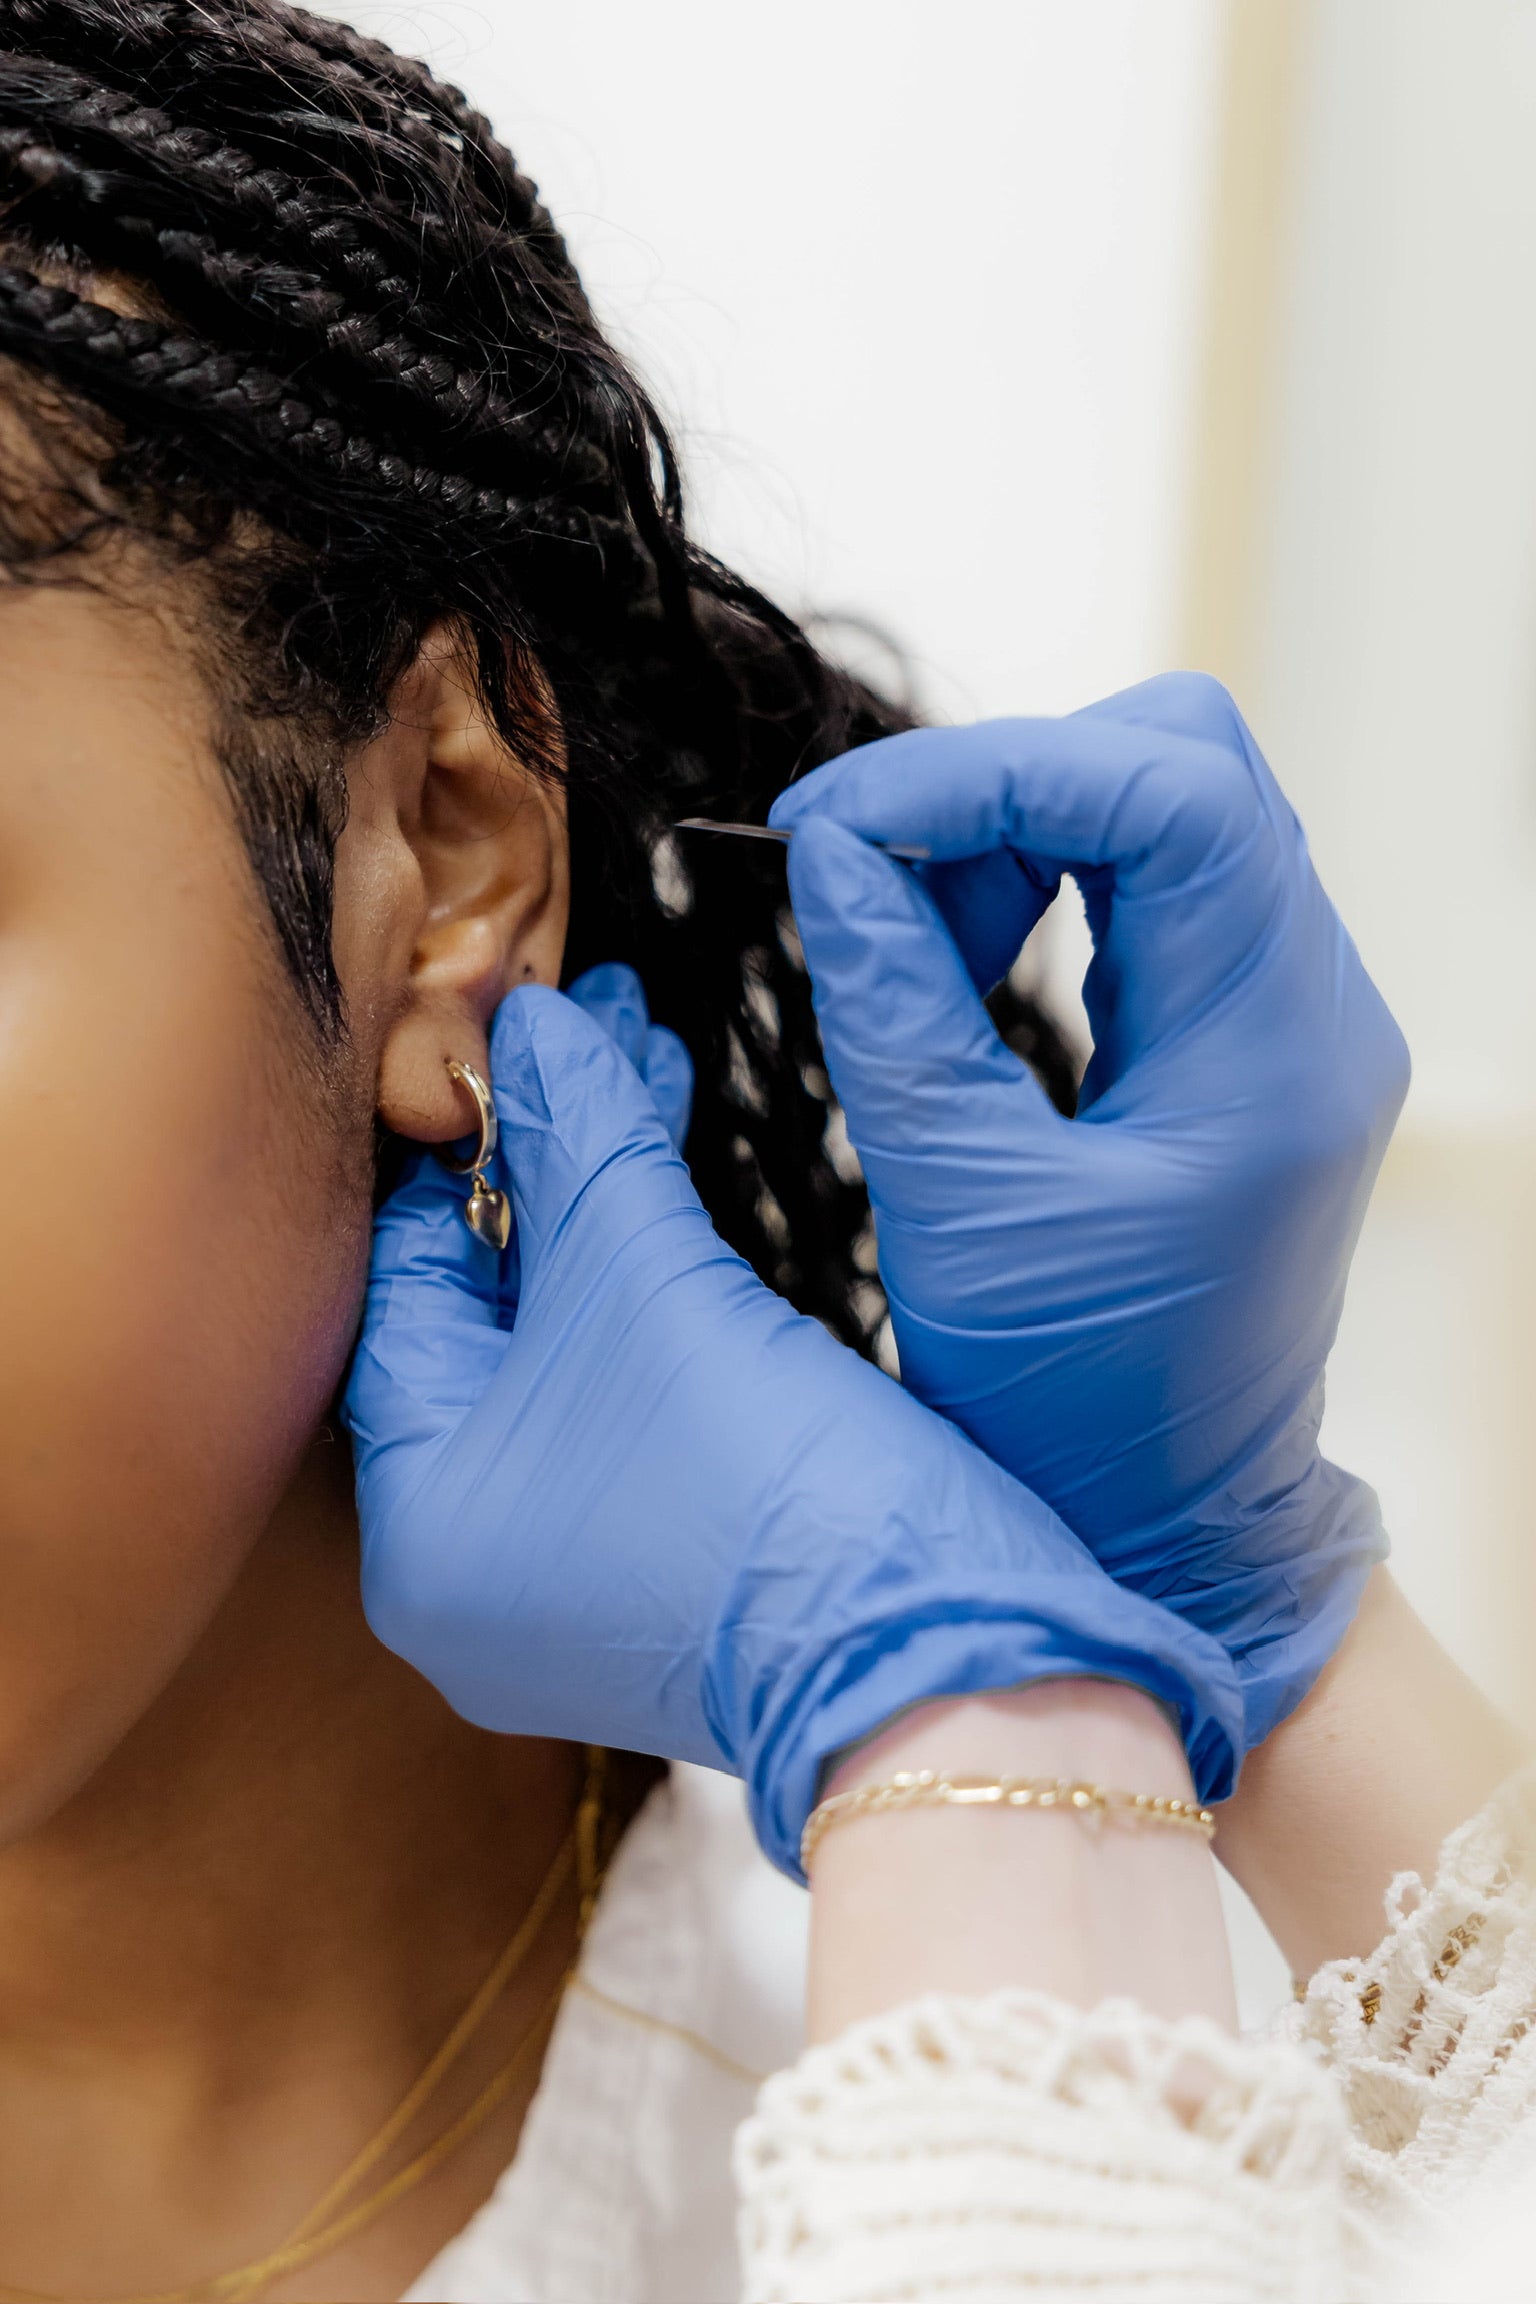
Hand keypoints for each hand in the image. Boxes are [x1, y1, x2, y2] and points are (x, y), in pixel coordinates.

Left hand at [344, 969, 1241, 1875]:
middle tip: (598, 1032)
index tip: (511, 1039)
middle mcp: (467, 1575)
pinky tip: (682, 1182)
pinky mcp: (657, 1579)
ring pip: (562, 1355)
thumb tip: (537, 1024)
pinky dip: (649, 1301)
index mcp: (419, 1528)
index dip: (460, 1149)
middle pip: (487, 1319)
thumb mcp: (658, 1286)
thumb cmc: (780, 1492)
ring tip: (657, 1065)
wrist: (953, 1660)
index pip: (404, 1294)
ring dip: (611, 1213)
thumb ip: (585, 1144)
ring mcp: (563, 1589)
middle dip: (556, 1165)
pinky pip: (619, 1408)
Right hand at [770, 673, 1410, 1748]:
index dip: (992, 770)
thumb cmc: (1073, 1408)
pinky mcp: (1239, 1038)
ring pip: (1165, 810)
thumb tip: (833, 849)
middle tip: (857, 866)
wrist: (1165, 1520)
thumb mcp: (960, 1208)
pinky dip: (1039, 888)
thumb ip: (896, 1007)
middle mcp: (1310, 1009)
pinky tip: (951, 960)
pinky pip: (1150, 892)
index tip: (834, 825)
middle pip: (1184, 767)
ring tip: (895, 929)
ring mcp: (1285, 1018)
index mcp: (1273, 1051)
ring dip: (1013, 832)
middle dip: (1005, 784)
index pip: (1173, 795)